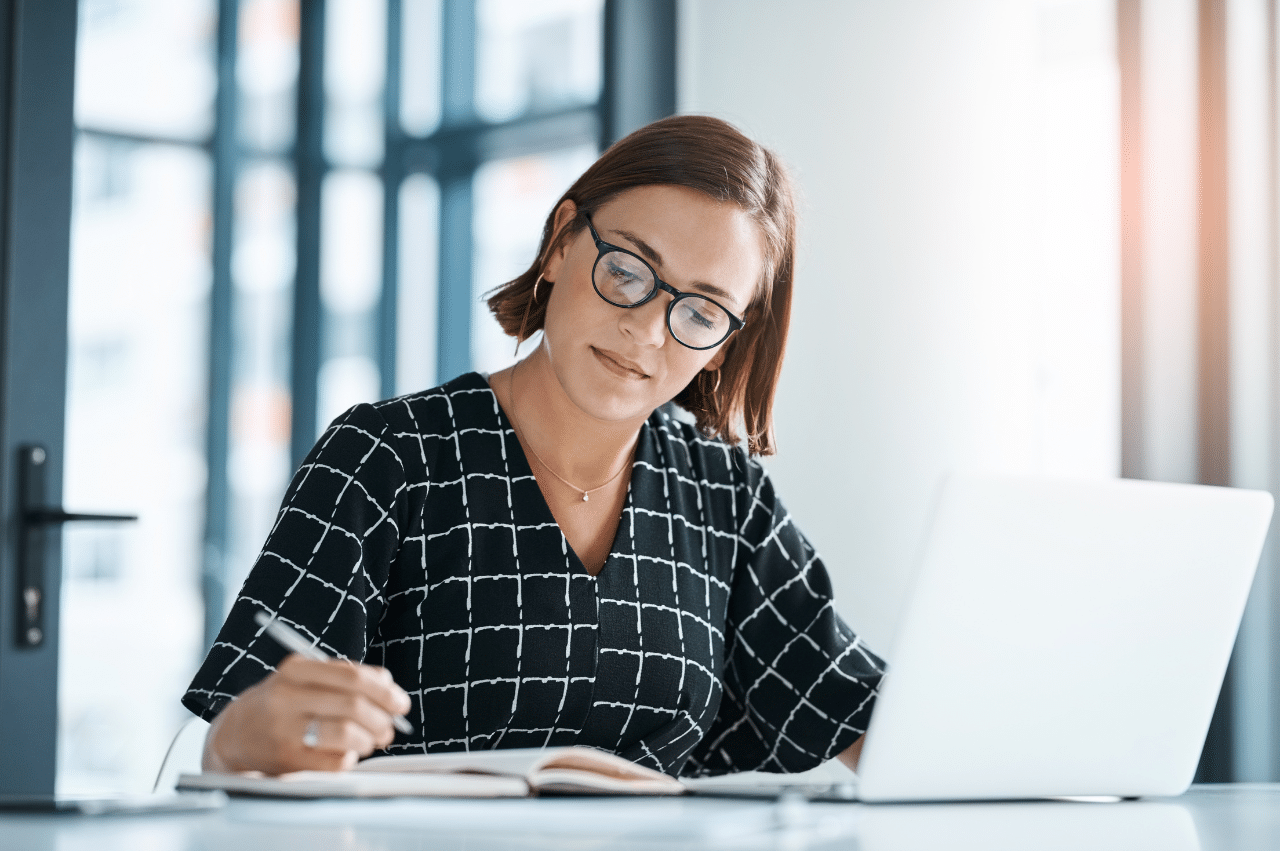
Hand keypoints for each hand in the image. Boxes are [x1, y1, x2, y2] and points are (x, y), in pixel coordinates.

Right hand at [204, 654, 411, 774]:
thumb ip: (346, 676)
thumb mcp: (306, 677)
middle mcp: (287, 698)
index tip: (400, 702)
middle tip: (390, 727)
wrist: (235, 734)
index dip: (384, 691)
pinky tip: (348, 754)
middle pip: (353, 706)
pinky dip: (350, 758)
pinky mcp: (287, 760)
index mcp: (296, 670)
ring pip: (346, 734)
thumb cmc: (282, 702)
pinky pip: (335, 762)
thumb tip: (388, 685)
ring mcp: (285, 730)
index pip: (352, 677)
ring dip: (369, 739)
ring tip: (372, 740)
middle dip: (382, 718)